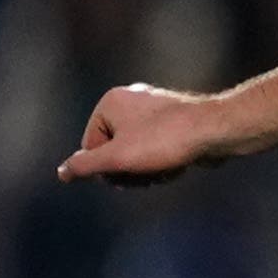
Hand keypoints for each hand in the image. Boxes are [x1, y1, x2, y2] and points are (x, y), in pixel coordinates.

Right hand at [57, 84, 225, 186]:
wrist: (215, 131)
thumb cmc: (164, 141)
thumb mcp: (118, 157)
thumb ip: (86, 165)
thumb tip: (61, 173)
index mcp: (111, 102)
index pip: (90, 146)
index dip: (106, 168)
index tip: (124, 174)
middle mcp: (130, 101)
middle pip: (113, 151)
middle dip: (128, 170)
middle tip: (145, 177)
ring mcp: (154, 110)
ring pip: (137, 153)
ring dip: (147, 171)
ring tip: (164, 171)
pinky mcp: (174, 122)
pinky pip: (157, 150)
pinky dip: (163, 163)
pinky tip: (178, 167)